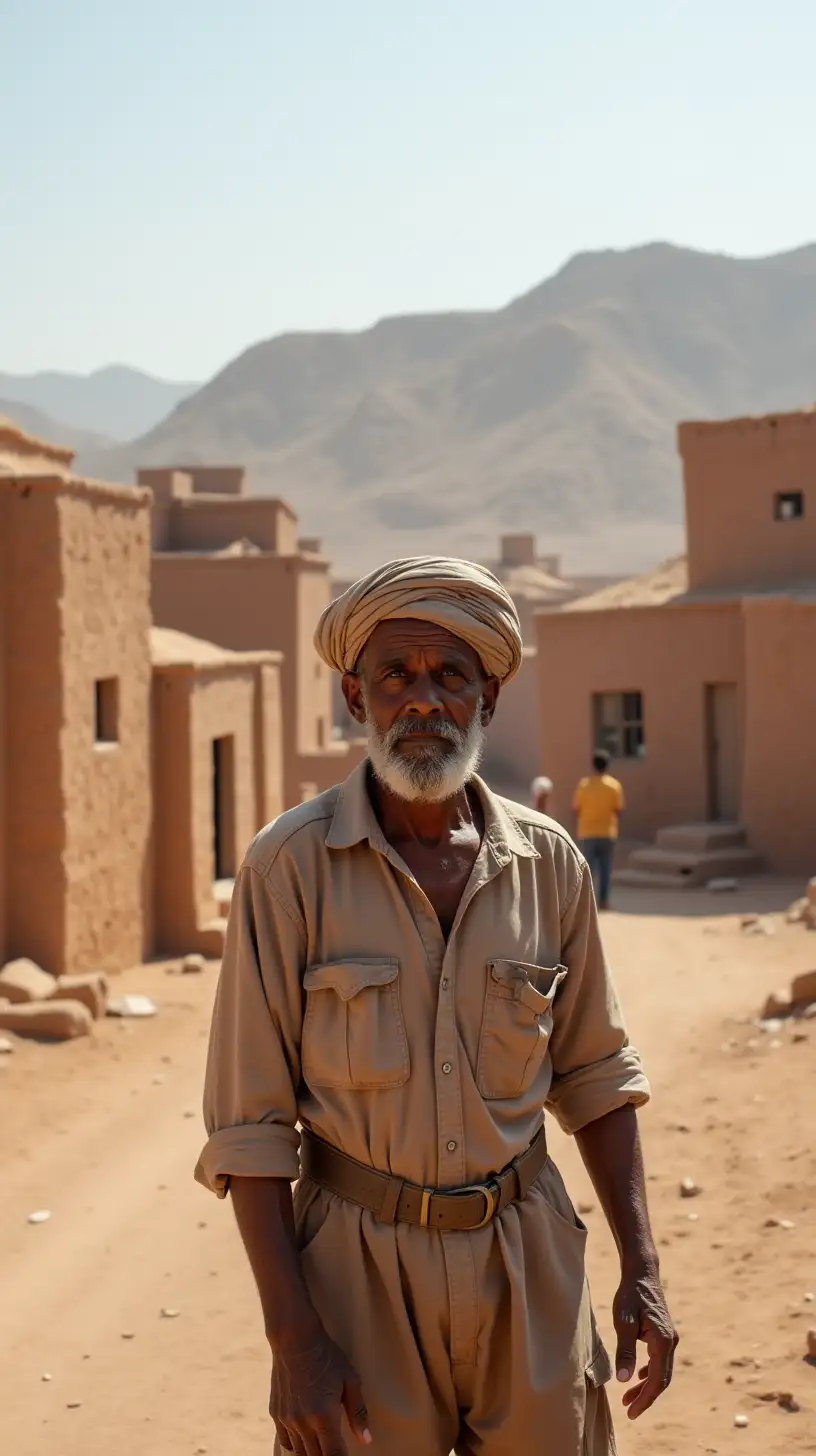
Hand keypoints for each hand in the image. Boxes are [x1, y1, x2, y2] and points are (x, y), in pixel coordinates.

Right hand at [270, 1325, 371, 1454]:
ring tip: (321, 1446)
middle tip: (335, 1448)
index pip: (334, 1455)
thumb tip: (366, 1440)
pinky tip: (304, 1440)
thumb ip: (357, 1412)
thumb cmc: (326, 1357)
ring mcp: (287, 1419)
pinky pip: (285, 1441)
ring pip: (300, 1452)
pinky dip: (295, 1446)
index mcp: (324, 1415)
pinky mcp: (276, 1414)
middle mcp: (303, 1422)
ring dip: (312, 1453)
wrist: (294, 1339)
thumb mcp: (349, 1380)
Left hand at [613, 1264, 677, 1420]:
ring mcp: (670, 1338)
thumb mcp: (623, 1321)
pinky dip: (649, 1373)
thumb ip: (625, 1350)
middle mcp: (671, 1342)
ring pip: (661, 1371)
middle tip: (629, 1410)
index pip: (657, 1379)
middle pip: (662, 1379)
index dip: (645, 1398)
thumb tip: (624, 1379)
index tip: (631, 1412)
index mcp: (663, 1341)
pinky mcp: (664, 1335)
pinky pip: (660, 1361)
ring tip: (628, 1398)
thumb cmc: (630, 1294)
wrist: (641, 1273)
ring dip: (646, 1386)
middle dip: (646, 1397)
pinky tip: (638, 1377)